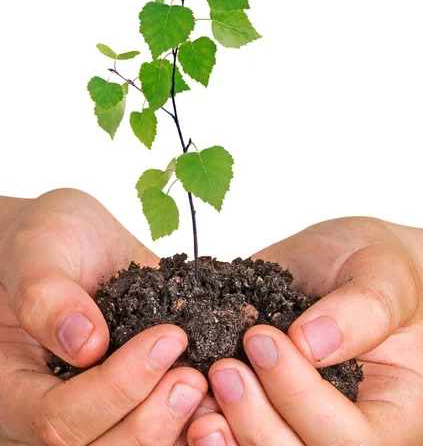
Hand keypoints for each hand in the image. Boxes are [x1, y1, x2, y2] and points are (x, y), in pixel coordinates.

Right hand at [0, 189, 208, 444]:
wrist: (74, 238)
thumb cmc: (46, 237)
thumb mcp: (39, 248)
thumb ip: (47, 295)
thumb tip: (85, 343)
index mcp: (15, 384)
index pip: (58, 418)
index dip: (116, 389)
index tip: (167, 339)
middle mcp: (50, 408)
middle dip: (150, 423)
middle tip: (194, 378)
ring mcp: (93, 408)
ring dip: (175, 432)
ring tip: (209, 388)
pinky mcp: (129, 397)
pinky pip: (157, 429)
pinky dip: (189, 423)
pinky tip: (218, 396)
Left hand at [187, 216, 422, 444]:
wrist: (344, 258)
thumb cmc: (377, 265)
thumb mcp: (384, 275)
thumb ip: (363, 309)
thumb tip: (310, 342)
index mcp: (388, 410)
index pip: (352, 439)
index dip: (301, 398)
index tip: (264, 339)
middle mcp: (340, 425)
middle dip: (256, 422)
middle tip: (225, 369)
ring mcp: (296, 417)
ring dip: (228, 432)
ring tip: (202, 387)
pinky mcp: (261, 401)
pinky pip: (234, 433)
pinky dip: (207, 427)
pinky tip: (190, 402)